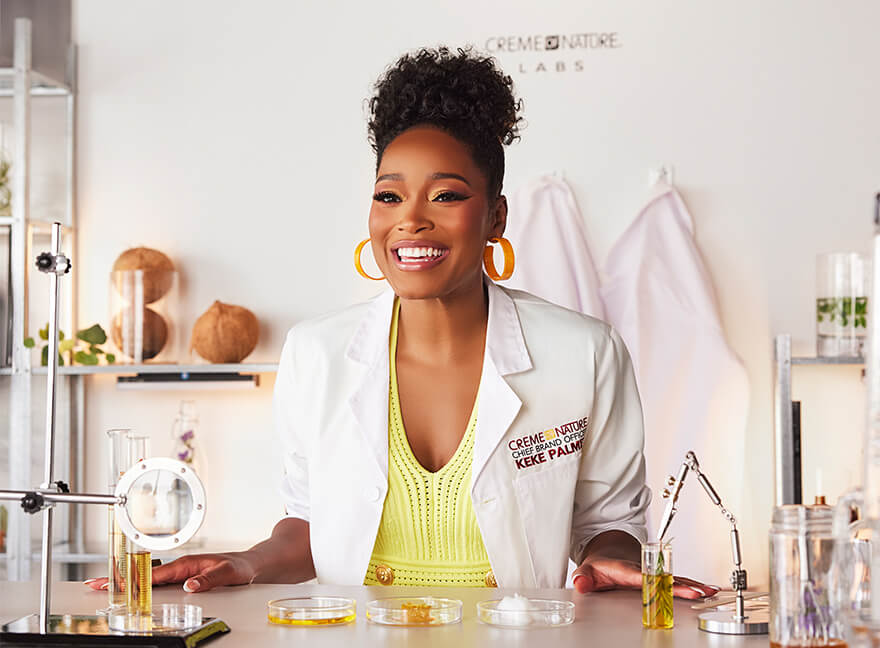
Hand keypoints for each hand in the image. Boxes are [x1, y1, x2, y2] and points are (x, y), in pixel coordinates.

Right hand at [83, 552, 256, 593]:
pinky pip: (158, 583)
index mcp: (186, 564)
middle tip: (94, 585)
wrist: (251, 563)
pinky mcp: (184, 578)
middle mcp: (180, 567)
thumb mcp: (228, 574)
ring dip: (126, 582)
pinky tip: (131, 591)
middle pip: (144, 575)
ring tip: (104, 587)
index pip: (153, 575)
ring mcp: (180, 573)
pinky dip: (141, 586)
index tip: (112, 584)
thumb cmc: (241, 566)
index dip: (132, 581)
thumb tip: (190, 586)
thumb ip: (209, 580)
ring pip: (148, 578)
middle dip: (119, 579)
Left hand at [571, 556, 719, 598]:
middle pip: (665, 578)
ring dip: (693, 584)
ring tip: (709, 591)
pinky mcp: (659, 575)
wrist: (608, 552)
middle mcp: (644, 569)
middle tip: (698, 593)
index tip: (664, 585)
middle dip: (682, 585)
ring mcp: (653, 572)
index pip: (642, 577)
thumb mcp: (587, 570)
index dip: (655, 582)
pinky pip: (678, 579)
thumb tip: (580, 584)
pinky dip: (693, 584)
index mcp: (626, 570)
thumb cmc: (600, 565)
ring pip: (675, 578)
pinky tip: (708, 589)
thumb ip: (583, 578)